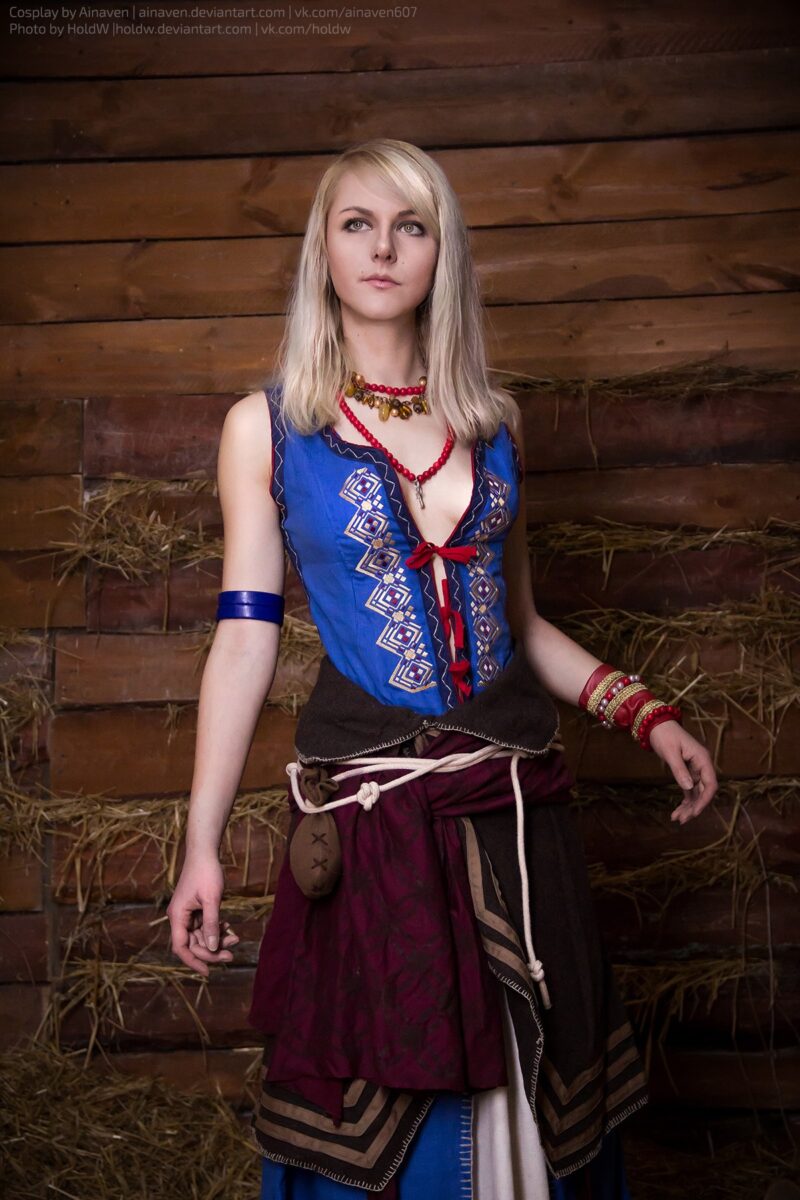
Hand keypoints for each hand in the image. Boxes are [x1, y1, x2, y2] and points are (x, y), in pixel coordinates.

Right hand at [167, 852, 239, 976]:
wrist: (204, 851)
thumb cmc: (206, 872)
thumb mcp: (212, 899)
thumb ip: (211, 924)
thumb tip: (212, 948)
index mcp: (178, 916)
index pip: (181, 947)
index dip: (193, 961)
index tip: (208, 972)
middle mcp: (180, 917)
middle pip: (193, 943)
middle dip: (212, 950)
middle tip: (231, 954)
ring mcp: (187, 913)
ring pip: (201, 936)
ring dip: (217, 939)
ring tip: (235, 938)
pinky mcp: (196, 909)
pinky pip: (204, 926)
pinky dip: (216, 929)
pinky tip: (229, 928)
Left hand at [648, 720, 717, 823]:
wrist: (655, 724)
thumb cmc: (664, 735)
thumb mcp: (671, 753)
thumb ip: (679, 770)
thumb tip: (689, 788)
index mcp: (703, 759)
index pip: (710, 784)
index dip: (704, 800)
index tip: (695, 812)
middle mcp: (702, 765)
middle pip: (703, 791)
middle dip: (694, 807)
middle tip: (681, 820)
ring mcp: (695, 769)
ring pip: (696, 793)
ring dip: (688, 806)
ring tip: (677, 819)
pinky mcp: (687, 772)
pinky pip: (689, 789)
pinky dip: (684, 800)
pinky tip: (678, 811)